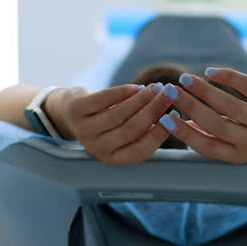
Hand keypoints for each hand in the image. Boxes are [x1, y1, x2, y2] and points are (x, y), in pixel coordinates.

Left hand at [48, 83, 176, 165]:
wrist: (71, 113)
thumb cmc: (108, 124)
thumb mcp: (124, 134)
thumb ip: (144, 131)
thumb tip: (173, 119)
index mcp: (113, 159)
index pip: (140, 151)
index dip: (159, 134)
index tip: (175, 116)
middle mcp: (97, 149)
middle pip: (131, 130)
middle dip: (154, 110)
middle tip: (169, 94)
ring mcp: (84, 131)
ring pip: (118, 115)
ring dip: (141, 99)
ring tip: (156, 88)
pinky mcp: (76, 111)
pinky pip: (103, 100)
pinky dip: (122, 92)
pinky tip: (136, 87)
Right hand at [157, 68, 246, 163]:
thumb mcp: (235, 142)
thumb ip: (209, 133)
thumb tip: (175, 122)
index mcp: (238, 155)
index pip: (206, 146)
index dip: (184, 133)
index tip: (164, 118)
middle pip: (215, 124)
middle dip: (189, 107)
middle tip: (170, 91)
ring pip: (229, 105)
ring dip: (204, 91)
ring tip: (185, 79)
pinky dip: (229, 78)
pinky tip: (212, 71)